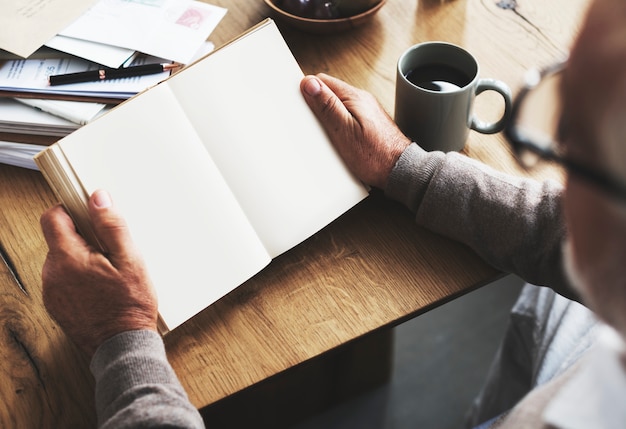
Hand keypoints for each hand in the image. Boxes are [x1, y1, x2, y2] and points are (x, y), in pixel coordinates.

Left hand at [40, 190, 157, 356]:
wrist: (122, 347)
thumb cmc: (130, 306)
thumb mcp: (130, 260)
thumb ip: (112, 226)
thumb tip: (98, 199)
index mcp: (67, 258)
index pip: (52, 218)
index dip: (70, 209)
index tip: (87, 212)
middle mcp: (52, 274)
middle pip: (59, 239)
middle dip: (83, 238)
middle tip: (110, 251)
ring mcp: (52, 292)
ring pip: (63, 260)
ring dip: (82, 259)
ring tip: (109, 273)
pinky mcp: (57, 305)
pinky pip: (64, 279)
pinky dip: (79, 277)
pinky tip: (102, 288)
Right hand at [300, 73, 410, 189]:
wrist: (400, 170)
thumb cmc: (374, 155)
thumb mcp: (343, 131)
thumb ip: (327, 106)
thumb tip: (310, 83)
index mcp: (353, 97)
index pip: (322, 80)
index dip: (307, 91)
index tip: (300, 106)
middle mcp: (361, 100)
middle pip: (329, 92)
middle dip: (316, 105)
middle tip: (312, 124)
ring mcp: (366, 111)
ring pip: (337, 106)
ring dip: (326, 117)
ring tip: (324, 134)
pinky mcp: (368, 124)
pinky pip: (346, 118)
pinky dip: (337, 125)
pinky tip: (336, 139)